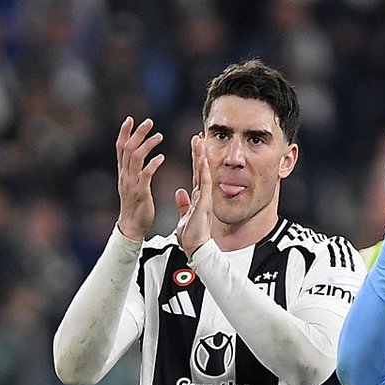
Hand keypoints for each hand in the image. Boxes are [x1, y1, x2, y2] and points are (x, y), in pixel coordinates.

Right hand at [115, 117, 164, 240]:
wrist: (132, 227)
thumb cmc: (135, 207)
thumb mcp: (131, 185)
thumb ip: (133, 171)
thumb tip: (135, 159)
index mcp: (123, 173)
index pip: (120, 148)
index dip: (124, 132)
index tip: (130, 119)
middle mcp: (124, 175)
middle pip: (127, 148)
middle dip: (137, 133)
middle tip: (149, 121)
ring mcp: (131, 183)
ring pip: (135, 158)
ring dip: (147, 144)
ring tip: (159, 136)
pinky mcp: (140, 192)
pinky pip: (145, 174)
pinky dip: (153, 164)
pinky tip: (162, 157)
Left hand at [175, 134, 212, 257]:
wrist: (196, 248)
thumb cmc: (191, 236)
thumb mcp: (184, 216)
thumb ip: (183, 204)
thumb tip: (179, 192)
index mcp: (197, 198)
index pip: (196, 174)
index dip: (195, 160)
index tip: (195, 146)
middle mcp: (202, 195)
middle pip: (201, 170)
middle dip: (199, 153)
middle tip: (199, 137)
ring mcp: (204, 198)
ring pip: (204, 172)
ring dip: (201, 156)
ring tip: (199, 140)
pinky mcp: (204, 202)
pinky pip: (205, 182)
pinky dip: (204, 170)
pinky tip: (203, 158)